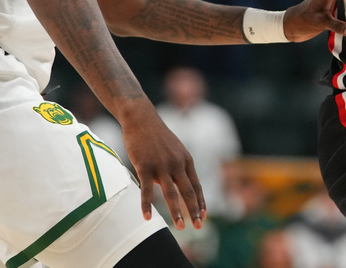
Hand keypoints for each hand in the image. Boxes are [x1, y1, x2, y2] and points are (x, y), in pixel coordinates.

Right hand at [122, 104, 205, 229]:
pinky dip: (146, 205)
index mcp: (186, 160)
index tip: (204, 216)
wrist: (141, 118)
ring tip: (180, 227)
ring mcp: (161, 165)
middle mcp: (177, 163)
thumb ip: (178, 167)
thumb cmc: (157, 135)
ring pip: (171, 193)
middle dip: (194, 211)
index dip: (201, 202)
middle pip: (188, 192)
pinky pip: (146, 190)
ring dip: (176, 212)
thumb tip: (177, 186)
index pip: (196, 185)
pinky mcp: (144, 166)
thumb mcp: (174, 149)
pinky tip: (147, 218)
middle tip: (199, 227)